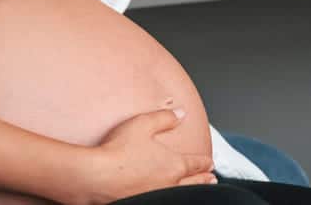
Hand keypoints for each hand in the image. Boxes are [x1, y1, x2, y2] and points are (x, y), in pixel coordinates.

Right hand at [79, 108, 215, 204]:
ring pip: (183, 194)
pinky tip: (171, 197)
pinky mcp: (145, 203)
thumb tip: (182, 113)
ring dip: (193, 191)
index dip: (204, 162)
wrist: (98, 177)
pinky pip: (167, 200)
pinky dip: (176, 198)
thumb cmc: (118, 150)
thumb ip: (165, 118)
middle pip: (194, 183)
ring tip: (198, 192)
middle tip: (212, 179)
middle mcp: (170, 183)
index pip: (195, 163)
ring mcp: (158, 196)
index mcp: (173, 164)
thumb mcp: (143, 124)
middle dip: (204, 179)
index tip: (210, 163)